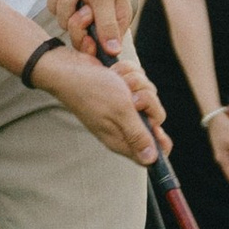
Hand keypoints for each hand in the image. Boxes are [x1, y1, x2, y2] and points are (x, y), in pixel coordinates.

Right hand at [35, 44, 163, 163]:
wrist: (68, 68)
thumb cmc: (92, 90)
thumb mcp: (120, 112)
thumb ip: (138, 134)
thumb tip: (151, 160)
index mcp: (123, 139)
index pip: (150, 154)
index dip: (160, 142)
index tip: (154, 123)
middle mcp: (125, 125)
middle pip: (156, 116)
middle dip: (147, 99)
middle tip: (129, 97)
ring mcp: (123, 107)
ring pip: (149, 94)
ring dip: (136, 82)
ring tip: (117, 81)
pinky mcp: (122, 91)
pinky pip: (139, 81)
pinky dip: (129, 73)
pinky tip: (114, 74)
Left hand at [52, 0, 133, 77]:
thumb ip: (106, 25)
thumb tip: (114, 52)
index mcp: (116, 21)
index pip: (101, 49)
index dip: (89, 44)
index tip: (85, 32)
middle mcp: (99, 18)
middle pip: (78, 39)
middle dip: (75, 21)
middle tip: (82, 6)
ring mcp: (81, 9)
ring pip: (63, 22)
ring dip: (66, 1)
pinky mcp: (67, 0)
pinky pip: (53, 8)